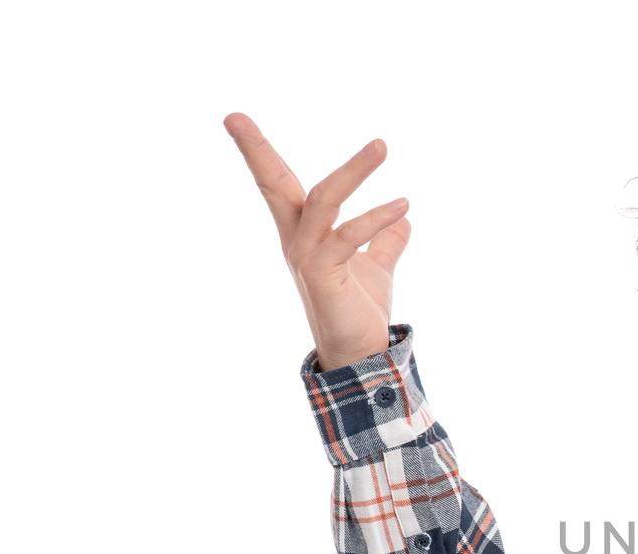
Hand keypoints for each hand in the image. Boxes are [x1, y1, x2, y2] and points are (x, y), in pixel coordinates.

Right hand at [223, 112, 410, 368]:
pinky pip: (348, 238)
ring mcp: (307, 257)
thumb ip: (385, 243)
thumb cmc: (359, 312)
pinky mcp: (324, 275)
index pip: (277, 186)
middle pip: (273, 186)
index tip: (234, 118)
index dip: (260, 154)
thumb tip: (405, 221)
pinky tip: (403, 207)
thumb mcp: (376, 269)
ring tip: (381, 146)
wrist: (360, 355)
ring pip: (322, 201)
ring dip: (352, 171)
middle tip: (232, 115)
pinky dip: (375, 218)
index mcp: (303, 235)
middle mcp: (297, 241)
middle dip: (254, 150)